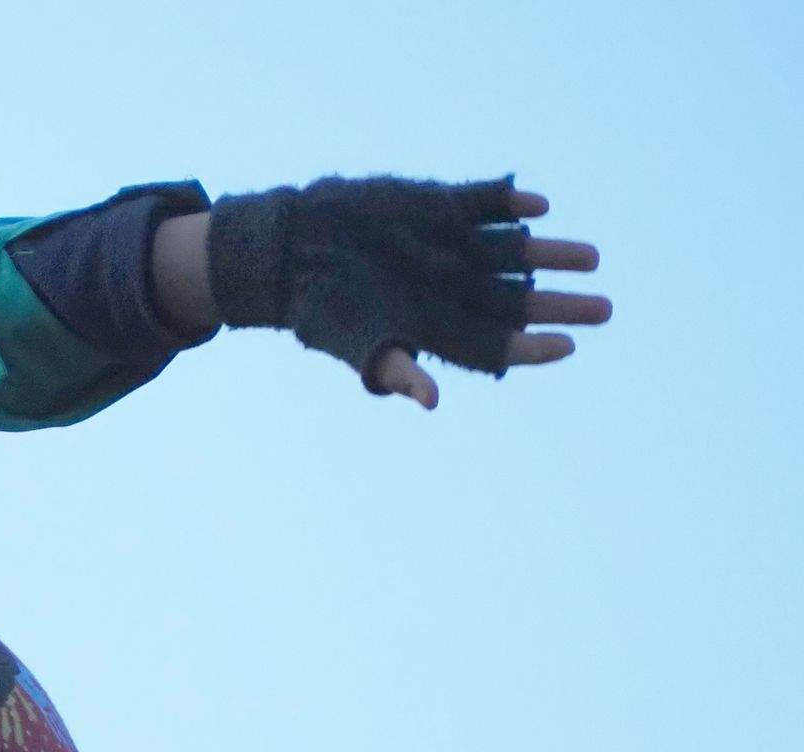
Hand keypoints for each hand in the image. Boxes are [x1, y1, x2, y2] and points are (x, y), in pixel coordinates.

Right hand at [185, 175, 612, 408]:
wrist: (290, 251)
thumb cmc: (320, 308)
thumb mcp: (355, 343)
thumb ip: (395, 369)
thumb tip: (431, 403)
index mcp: (436, 326)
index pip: (496, 344)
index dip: (533, 347)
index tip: (569, 346)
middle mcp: (452, 288)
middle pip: (517, 301)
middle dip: (560, 304)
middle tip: (605, 310)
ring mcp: (450, 246)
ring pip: (513, 253)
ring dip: (551, 255)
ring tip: (592, 259)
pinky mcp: (440, 207)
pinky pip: (487, 204)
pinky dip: (511, 205)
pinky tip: (536, 209)